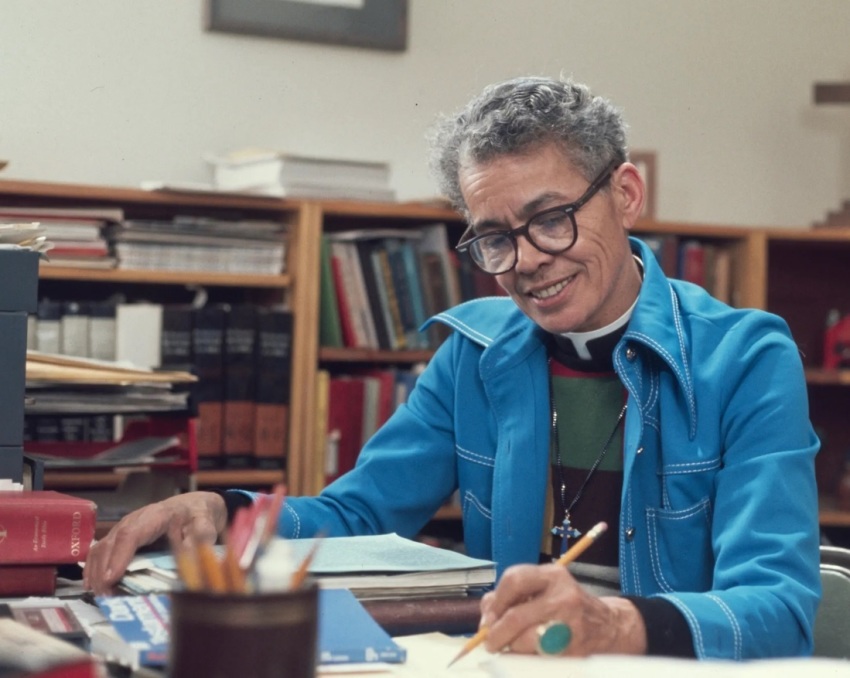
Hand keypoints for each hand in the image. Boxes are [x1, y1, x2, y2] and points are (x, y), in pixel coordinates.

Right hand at [83, 491, 227, 593]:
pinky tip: (91, 586)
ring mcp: (124, 527)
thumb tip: (189, 553)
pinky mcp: (120, 537)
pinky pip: (100, 551)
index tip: (112, 578)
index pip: (131, 534)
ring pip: (101, 547)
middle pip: (112, 543)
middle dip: (104, 571)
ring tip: (101, 595)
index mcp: (156, 515)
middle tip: (107, 596)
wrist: (192, 507)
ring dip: (96, 572)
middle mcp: (134, 520)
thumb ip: (200, 536)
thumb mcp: (205, 524)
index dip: (119, 556)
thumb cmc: (197, 515)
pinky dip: (92, 568)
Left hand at [479, 562, 646, 655]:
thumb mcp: (545, 588)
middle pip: (516, 617)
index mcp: (553, 576)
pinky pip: (537, 659)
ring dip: (511, 648)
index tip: (488, 617)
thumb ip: (514, 595)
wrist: (608, 627)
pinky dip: (525, 659)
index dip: (495, 601)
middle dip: (495, 633)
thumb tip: (486, 614)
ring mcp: (570, 626)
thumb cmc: (567, 606)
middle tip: (489, 642)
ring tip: (511, 648)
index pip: (514, 580)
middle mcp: (563, 597)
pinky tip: (527, 655)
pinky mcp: (572, 651)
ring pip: (524, 642)